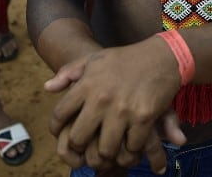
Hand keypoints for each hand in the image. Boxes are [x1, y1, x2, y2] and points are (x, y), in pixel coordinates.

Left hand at [45, 39, 182, 171]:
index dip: (56, 128)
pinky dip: (130, 151)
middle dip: (79, 148)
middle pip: (78, 139)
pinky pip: (131, 147)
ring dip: (106, 154)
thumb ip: (69, 72)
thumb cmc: (126, 59)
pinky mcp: (144, 118)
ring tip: (107, 152)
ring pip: (105, 150)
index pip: (60, 114)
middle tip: (85, 147)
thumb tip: (47, 88)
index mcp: (87, 84)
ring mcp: (123, 110)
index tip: (61, 133)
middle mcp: (102, 99)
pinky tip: (130, 145)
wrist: (163, 56)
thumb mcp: (95, 59)